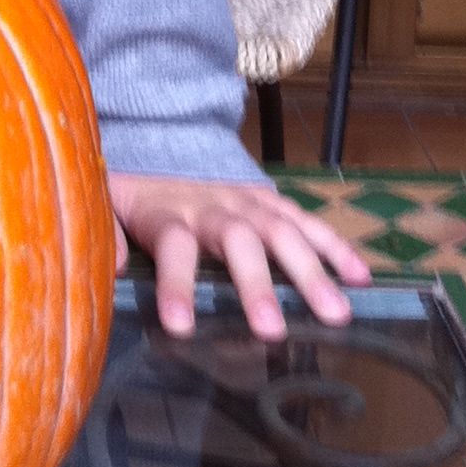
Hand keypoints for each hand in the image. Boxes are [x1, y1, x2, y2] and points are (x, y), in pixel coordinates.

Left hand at [109, 172, 369, 342]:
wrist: (162, 134)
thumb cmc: (134, 190)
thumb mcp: (105, 204)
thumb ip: (106, 233)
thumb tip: (110, 268)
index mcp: (167, 214)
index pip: (173, 246)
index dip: (177, 283)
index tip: (180, 327)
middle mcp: (213, 207)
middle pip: (238, 241)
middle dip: (257, 285)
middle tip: (273, 332)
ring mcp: (247, 202)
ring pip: (282, 232)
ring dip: (311, 272)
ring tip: (336, 315)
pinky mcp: (270, 201)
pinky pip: (307, 221)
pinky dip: (336, 247)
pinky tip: (360, 278)